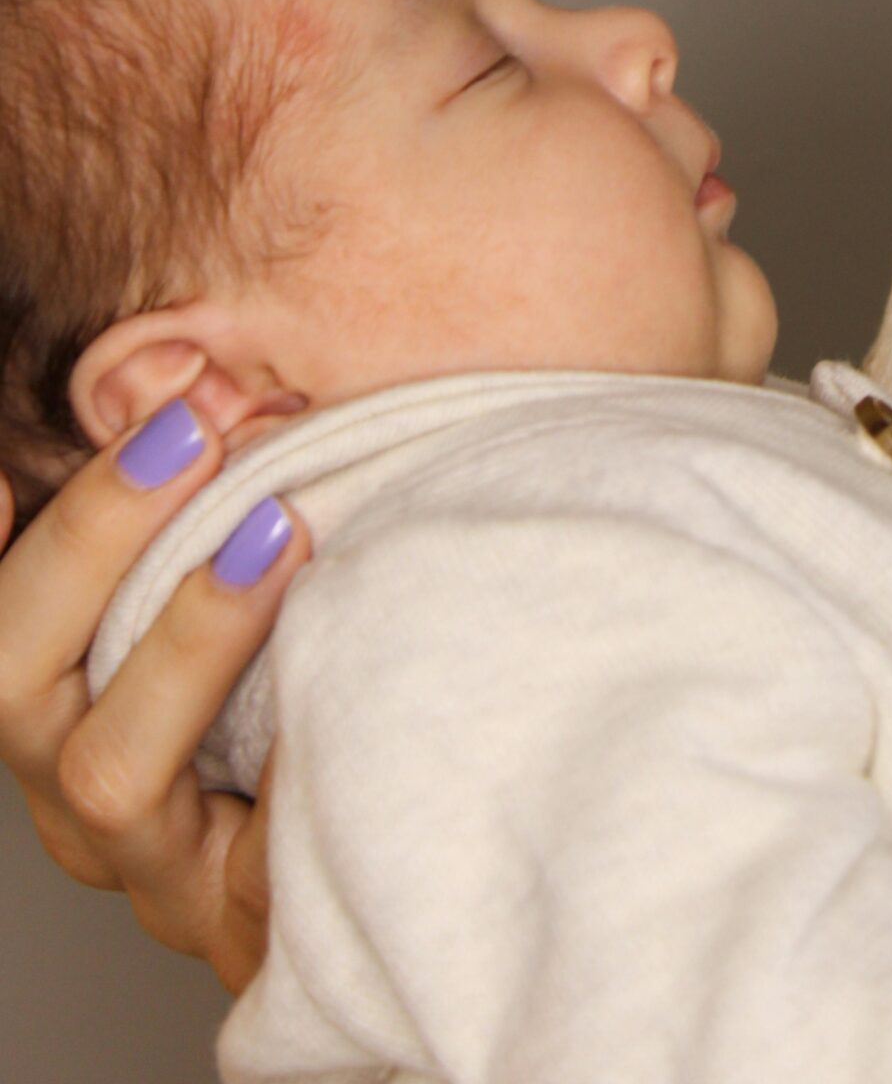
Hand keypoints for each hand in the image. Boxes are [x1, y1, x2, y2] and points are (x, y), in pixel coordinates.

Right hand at [0, 409, 309, 992]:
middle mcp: (80, 790)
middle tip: (190, 434)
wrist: (435, 849)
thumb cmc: (328, 680)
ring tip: (281, 533)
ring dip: (187, 635)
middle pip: (12, 682)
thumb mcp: (259, 577)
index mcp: (61, 705)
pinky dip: (290, 765)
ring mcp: (156, 870)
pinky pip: (255, 859)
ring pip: (109, 773)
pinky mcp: (245, 925)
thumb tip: (192, 380)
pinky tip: (339, 690)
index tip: (1, 478)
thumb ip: (214, 495)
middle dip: (94, 539)